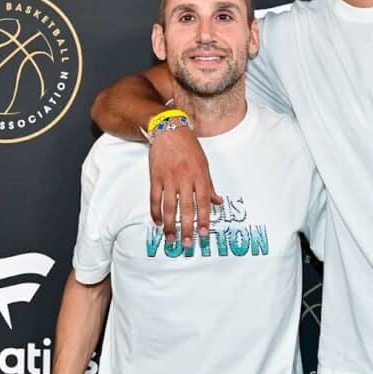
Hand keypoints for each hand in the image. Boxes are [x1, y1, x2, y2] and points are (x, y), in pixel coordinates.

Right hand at [148, 126, 221, 246]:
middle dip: (187, 228)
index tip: (204, 234)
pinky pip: (155, 198)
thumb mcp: (205, 164)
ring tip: (171, 239)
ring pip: (169, 206)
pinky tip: (158, 222)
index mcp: (200, 176)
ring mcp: (169, 178)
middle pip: (186, 208)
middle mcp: (185, 179)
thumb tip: (218, 202)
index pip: (203, 203)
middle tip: (188, 244)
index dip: (204, 220)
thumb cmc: (189, 147)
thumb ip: (210, 185)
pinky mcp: (155, 177)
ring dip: (170, 225)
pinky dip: (156, 211)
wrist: (169, 129)